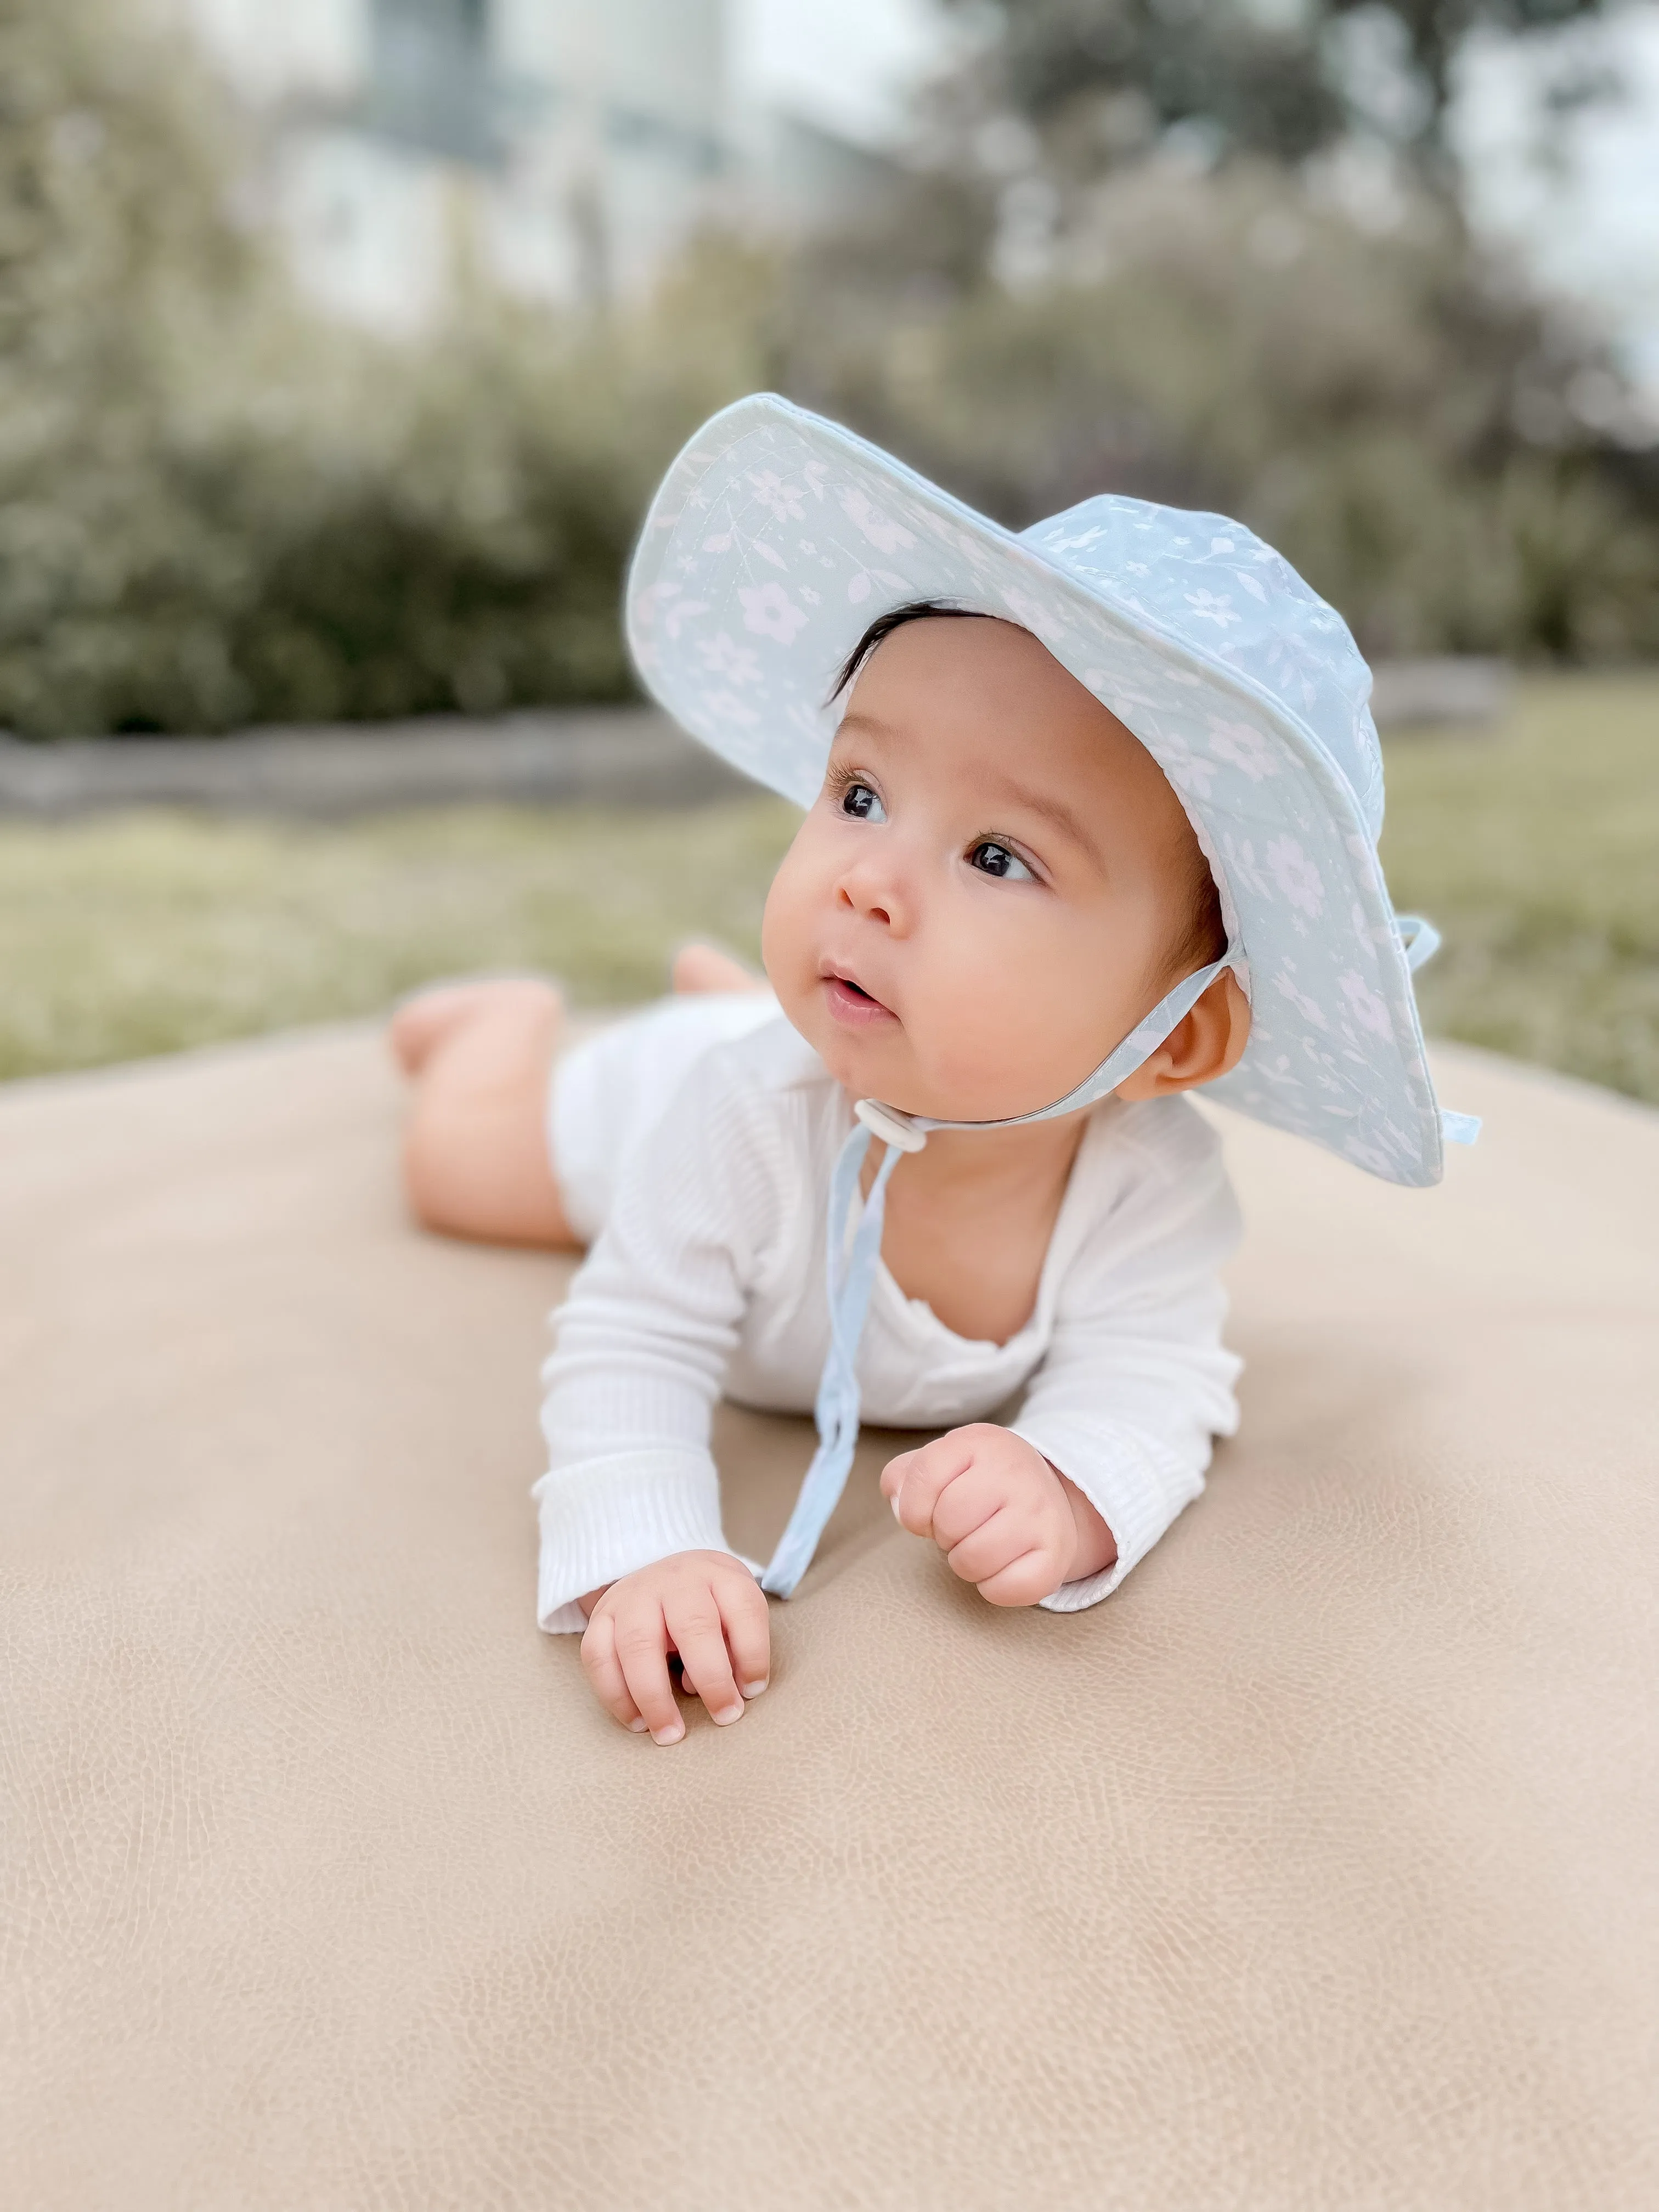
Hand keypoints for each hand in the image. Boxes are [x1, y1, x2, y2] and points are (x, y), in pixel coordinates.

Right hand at [580, 1550, 769, 1744]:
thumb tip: (733, 1689)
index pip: (743, 1608)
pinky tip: (636, 1722)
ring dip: (654, 1697)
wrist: (665, 1576)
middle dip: (711, 1678)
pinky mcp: (601, 1616)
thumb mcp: (735, 1610)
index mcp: (718, 1575)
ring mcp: (633, 1596)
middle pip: (693, 1626)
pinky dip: (615, 1695)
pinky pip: (598, 1656)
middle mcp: (675, 1581)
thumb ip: (738, 1646)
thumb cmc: (710, 1604)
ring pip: (637, 1644)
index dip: (753, 1654)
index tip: (753, 1692)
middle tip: (723, 1716)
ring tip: (670, 1733)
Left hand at [881, 1424, 1115, 1606]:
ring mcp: (1041, 1512)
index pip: (923, 1477)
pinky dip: (994, 1587)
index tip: (931, 1510)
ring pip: (972, 1560)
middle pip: (948, 1522)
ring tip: (982, 1543)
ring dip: (967, 1563)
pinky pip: (1004, 1589)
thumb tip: (899, 1506)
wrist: (1048, 1497)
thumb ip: (904, 1477)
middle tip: (964, 1527)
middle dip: (944, 1534)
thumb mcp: (940, 1463)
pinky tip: (1004, 1563)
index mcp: (980, 1441)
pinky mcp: (1056, 1553)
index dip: (914, 1506)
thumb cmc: (980, 1484)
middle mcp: (1016, 1470)